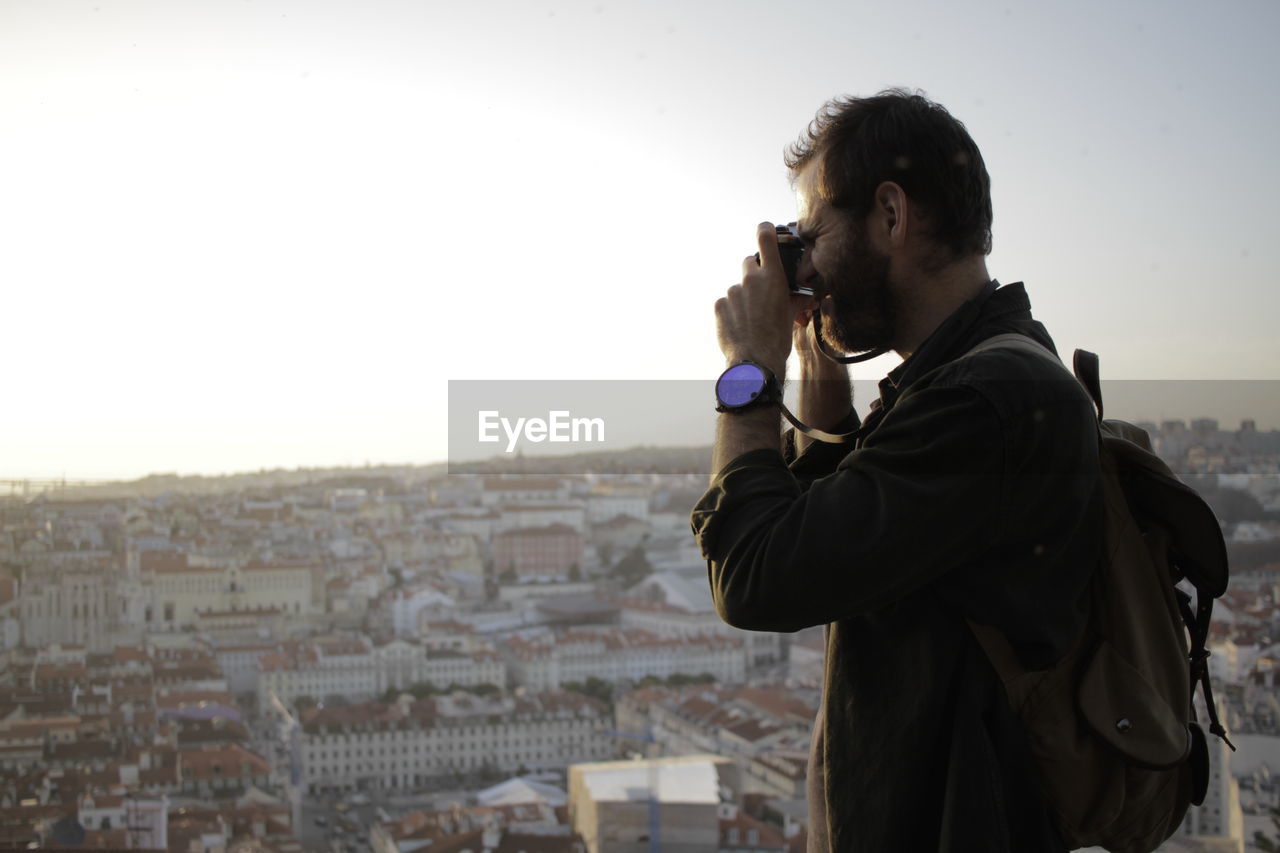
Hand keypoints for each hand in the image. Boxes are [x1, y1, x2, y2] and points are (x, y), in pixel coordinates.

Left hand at [715, 222, 816, 377]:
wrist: (756, 361)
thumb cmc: (778, 339)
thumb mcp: (791, 315)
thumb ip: (795, 299)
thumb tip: (807, 298)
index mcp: (773, 277)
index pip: (765, 238)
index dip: (765, 230)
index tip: (765, 229)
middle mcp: (751, 279)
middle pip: (749, 263)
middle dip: (754, 274)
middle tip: (761, 292)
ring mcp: (733, 292)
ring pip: (738, 287)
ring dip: (744, 297)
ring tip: (751, 318)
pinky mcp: (720, 305)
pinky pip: (726, 302)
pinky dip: (732, 310)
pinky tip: (740, 325)